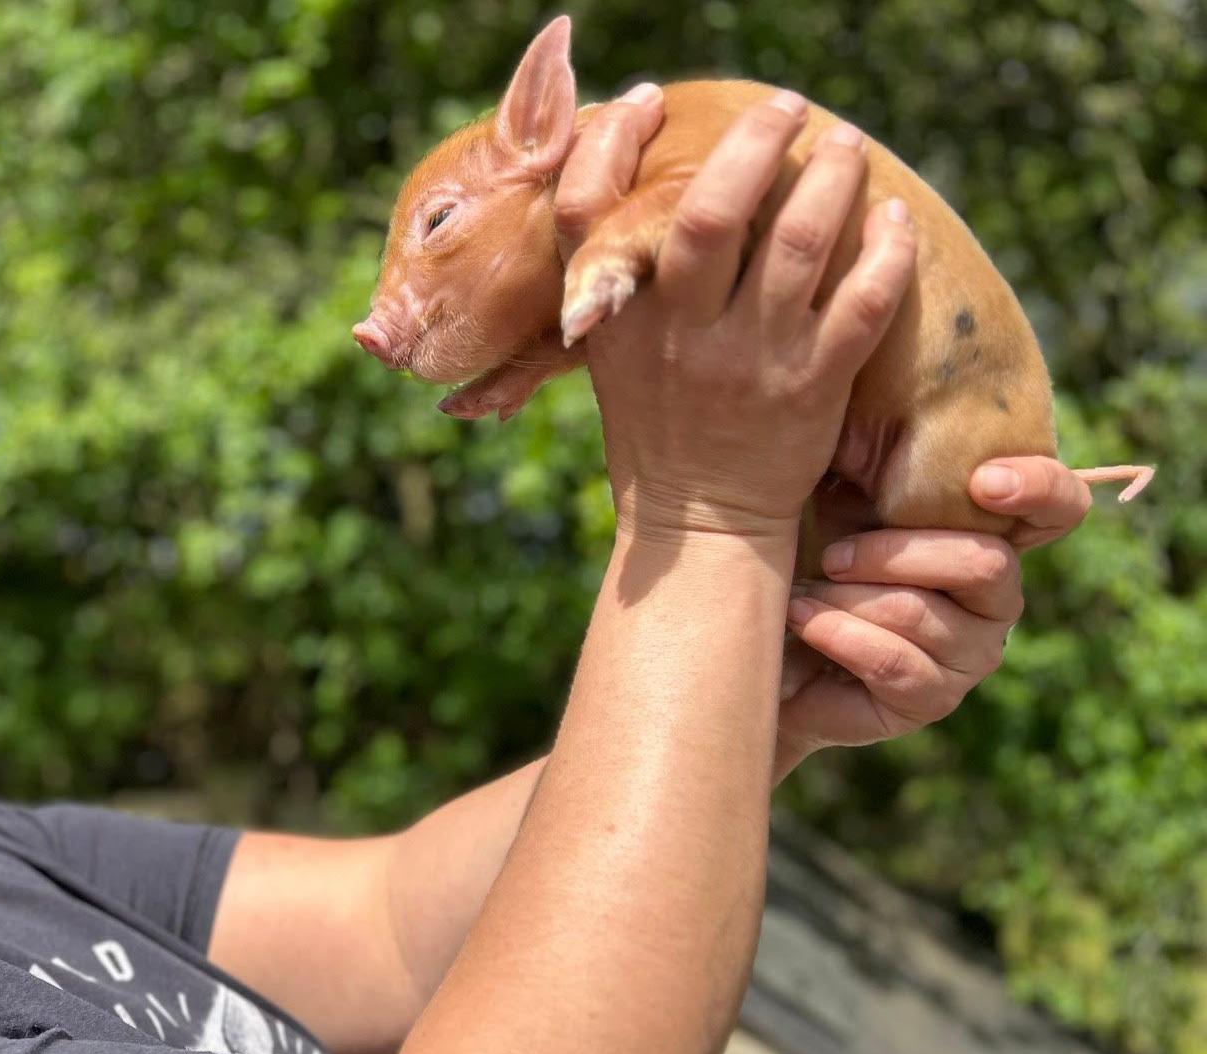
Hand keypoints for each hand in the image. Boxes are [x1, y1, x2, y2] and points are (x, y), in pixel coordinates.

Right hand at [574, 92, 918, 541]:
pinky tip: (895, 218)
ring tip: (846, 145)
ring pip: (802, 241)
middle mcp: (681, 332)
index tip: (648, 100)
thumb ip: (622, 280)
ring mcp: (750, 359)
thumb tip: (647, 184)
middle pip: (714, 211)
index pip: (590, 211)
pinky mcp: (812, 386)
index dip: (612, 143)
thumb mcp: (614, 352)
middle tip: (788, 106)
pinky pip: (865, 301)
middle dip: (756, 141)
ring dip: (833, 177)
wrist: (698, 520)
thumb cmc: (657, 423)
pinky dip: (888, 249)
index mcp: (617, 319)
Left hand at [774, 457, 1094, 772]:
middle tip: (834, 554)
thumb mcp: (836, 496)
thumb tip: (871, 411)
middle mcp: (997, 597)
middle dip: (896, 552)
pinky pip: (896, 663)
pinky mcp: (931, 700)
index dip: (1040, 488)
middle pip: (985, 563)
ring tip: (803, 592)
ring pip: (923, 612)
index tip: (985, 480)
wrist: (767, 649)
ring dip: (849, 598)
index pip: (1060, 506)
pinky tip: (801, 618)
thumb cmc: (805, 557)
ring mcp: (970, 653)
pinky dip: (838, 633)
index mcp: (989, 534)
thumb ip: (870, 458)